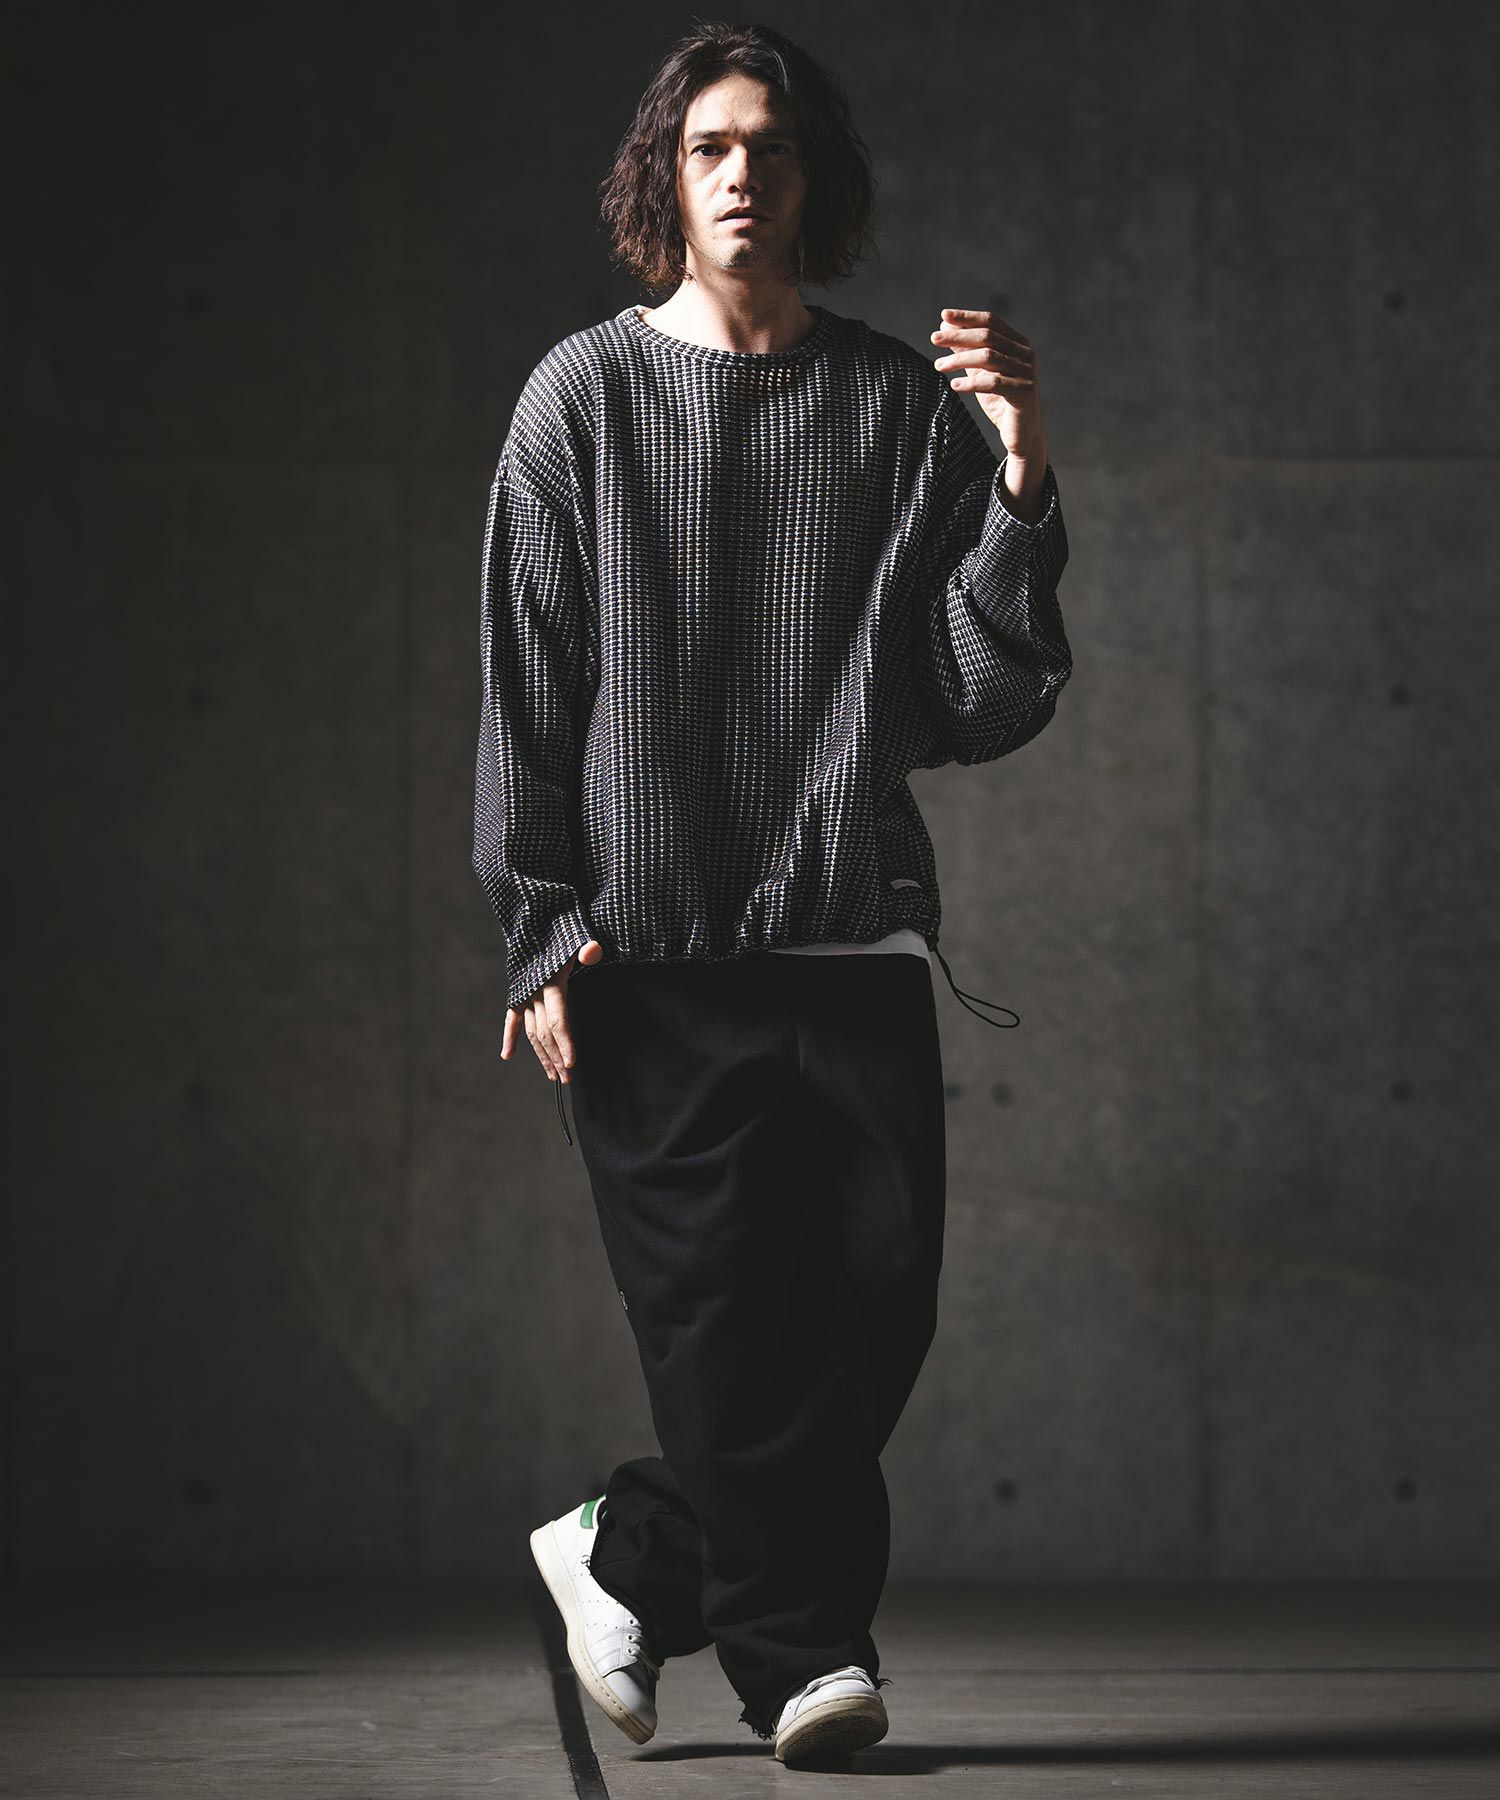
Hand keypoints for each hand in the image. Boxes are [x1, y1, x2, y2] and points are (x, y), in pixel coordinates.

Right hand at [502, 937, 605, 1084]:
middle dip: (557, 1057)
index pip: (558, 1019)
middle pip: (545, 1032)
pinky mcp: (519, 992)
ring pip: (532, 1031)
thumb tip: (593, 952)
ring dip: (542, 1054)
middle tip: (568, 1078)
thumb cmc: (562, 930)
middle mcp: (535, 991)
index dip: (565, 1042)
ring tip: (553, 1075)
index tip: (572, 1063)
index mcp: (551, 982)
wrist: (538, 918)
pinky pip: (512, 1019)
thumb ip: (586, 948)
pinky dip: (509, 1036)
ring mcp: (524, 993)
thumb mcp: (577, 936)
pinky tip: (507, 1056)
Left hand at [931, 307, 1048, 466]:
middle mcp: (1025, 354)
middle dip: (959, 336)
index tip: (943, 316)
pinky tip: (954, 384)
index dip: (966, 318)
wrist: (1022, 434)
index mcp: (1017, 343)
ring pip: (989, 357)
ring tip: (938, 365)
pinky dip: (971, 382)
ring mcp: (1026, 372)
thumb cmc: (1000, 401)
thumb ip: (965, 351)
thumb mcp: (979, 373)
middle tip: (934, 339)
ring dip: (959, 359)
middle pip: (988, 336)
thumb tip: (944, 328)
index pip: (990, 322)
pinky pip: (993, 382)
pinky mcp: (1023, 392)